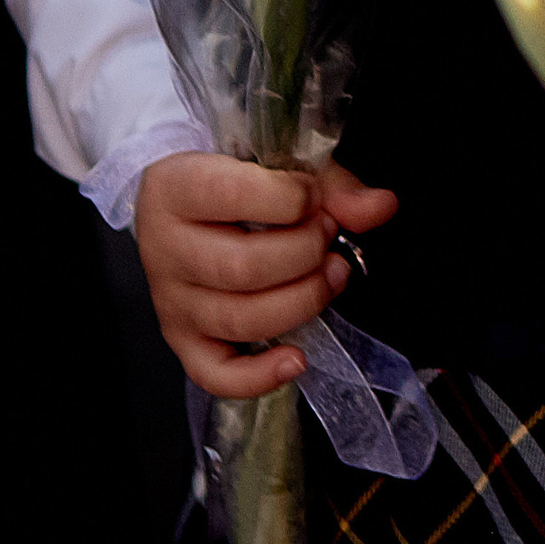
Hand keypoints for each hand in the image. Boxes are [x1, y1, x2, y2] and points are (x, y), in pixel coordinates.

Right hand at [134, 151, 399, 395]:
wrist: (189, 208)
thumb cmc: (239, 181)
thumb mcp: (283, 167)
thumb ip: (332, 185)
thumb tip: (381, 206)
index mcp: (175, 188)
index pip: (232, 195)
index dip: (293, 198)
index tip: (314, 197)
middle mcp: (163, 249)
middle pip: (243, 268)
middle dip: (306, 253)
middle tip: (328, 236)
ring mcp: (172, 301)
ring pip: (240, 320)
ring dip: (304, 301)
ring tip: (332, 273)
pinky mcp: (184, 341)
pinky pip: (215, 375)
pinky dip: (259, 376)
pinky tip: (297, 358)